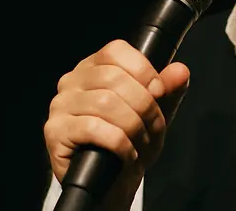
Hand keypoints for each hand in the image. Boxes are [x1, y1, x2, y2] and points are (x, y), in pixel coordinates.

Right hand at [43, 40, 189, 208]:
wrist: (111, 184)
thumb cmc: (130, 142)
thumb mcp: (155, 112)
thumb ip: (168, 90)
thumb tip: (180, 71)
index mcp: (94, 67)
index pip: (116, 50)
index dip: (143, 70)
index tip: (159, 91)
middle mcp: (72, 81)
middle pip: (114, 78)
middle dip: (144, 104)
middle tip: (153, 126)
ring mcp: (60, 106)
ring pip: (105, 102)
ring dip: (133, 126)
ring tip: (141, 142)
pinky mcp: (55, 132)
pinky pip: (94, 128)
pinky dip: (120, 143)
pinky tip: (127, 154)